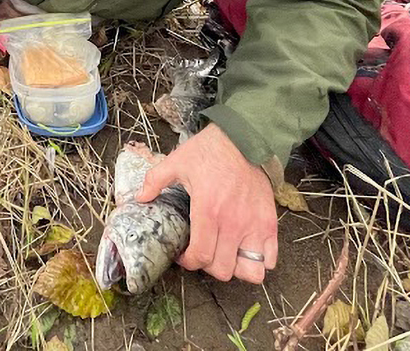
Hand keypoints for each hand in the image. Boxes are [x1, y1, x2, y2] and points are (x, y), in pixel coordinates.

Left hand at [135, 124, 277, 283]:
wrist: (244, 138)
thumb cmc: (210, 150)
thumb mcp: (177, 161)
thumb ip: (155, 181)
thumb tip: (139, 198)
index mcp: (208, 210)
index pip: (200, 256)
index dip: (188, 262)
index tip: (184, 255)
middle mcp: (233, 223)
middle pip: (222, 270)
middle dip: (208, 266)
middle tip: (203, 253)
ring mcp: (255, 225)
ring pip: (250, 272)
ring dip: (236, 268)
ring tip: (225, 255)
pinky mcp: (270, 223)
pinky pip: (270, 259)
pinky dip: (259, 261)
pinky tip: (245, 249)